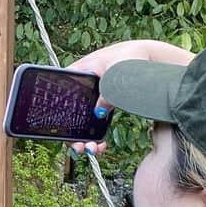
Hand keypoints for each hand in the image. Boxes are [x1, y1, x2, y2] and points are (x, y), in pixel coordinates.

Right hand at [64, 39, 195, 155]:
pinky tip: (102, 144)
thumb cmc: (129, 57)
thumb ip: (107, 92)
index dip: (59, 113)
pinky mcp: (102, 103)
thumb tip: (98, 113)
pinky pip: (94, 122)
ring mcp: (92, 96)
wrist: (146, 58)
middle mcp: (82, 86)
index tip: (65, 130)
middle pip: (69, 113)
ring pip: (81, 121)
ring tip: (92, 149)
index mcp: (79, 72)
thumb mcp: (116, 73)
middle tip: (80, 147)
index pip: (60, 93)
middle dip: (73, 134)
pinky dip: (96, 135)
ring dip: (84, 139)